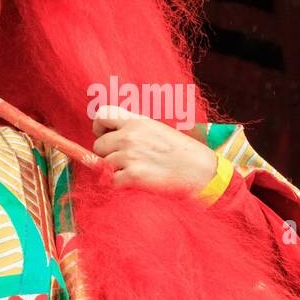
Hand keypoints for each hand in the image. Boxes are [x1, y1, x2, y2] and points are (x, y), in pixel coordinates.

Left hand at [91, 104, 217, 193]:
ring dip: (115, 171)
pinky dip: (120, 185)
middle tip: (125, 161)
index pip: (101, 115)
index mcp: (137, 121)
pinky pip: (111, 181)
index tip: (108, 137)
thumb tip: (111, 137)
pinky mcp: (133, 175)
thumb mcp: (157, 130)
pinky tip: (135, 183)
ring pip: (104, 164)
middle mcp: (130, 136)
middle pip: (98, 145)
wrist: (201, 170)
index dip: (100, 128)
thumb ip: (134, 129)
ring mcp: (130, 155)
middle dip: (107, 154)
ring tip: (135, 172)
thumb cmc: (182, 152)